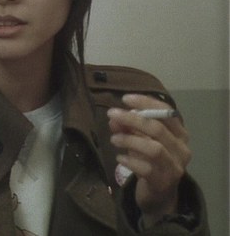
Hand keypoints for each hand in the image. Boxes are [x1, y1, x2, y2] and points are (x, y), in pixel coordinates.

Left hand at [107, 93, 190, 225]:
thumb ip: (128, 128)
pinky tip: (119, 158)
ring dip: (130, 140)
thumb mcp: (140, 141)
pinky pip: (145, 168)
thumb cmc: (151, 161)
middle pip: (158, 128)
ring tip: (113, 139)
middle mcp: (182, 149)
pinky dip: (129, 161)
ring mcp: (175, 166)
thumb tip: (113, 118)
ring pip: (153, 148)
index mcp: (180, 134)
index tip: (125, 99)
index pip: (167, 112)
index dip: (146, 103)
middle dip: (132, 119)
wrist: (160, 194)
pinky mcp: (163, 181)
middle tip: (112, 115)